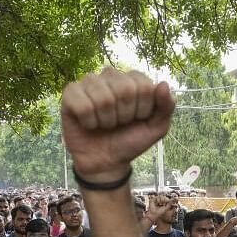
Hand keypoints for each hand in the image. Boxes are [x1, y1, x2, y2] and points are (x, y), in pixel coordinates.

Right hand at [61, 68, 175, 181]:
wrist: (106, 162)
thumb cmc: (130, 141)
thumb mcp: (156, 128)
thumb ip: (166, 107)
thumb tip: (163, 84)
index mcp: (132, 79)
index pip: (144, 86)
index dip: (142, 109)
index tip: (137, 119)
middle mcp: (110, 75)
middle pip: (124, 90)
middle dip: (124, 115)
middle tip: (119, 123)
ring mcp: (89, 82)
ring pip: (103, 98)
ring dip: (106, 120)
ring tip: (104, 124)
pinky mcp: (70, 94)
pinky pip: (82, 105)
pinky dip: (89, 122)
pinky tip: (88, 124)